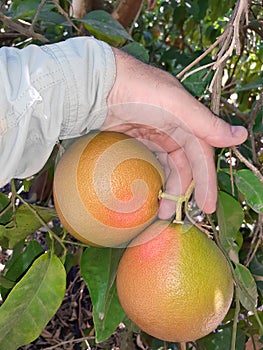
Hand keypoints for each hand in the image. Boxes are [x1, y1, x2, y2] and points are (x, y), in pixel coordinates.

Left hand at [101, 48, 247, 218]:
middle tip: (173, 214)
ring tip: (159, 210)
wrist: (98, 84)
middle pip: (183, 166)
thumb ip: (205, 123)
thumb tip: (241, 136)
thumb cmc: (139, 90)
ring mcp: (152, 136)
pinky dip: (151, 179)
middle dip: (182, 191)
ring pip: (166, 168)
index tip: (207, 207)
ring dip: (166, 188)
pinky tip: (148, 192)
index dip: (205, 181)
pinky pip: (148, 165)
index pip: (201, 156)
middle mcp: (172, 129)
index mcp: (186, 120)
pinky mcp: (134, 142)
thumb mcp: (175, 105)